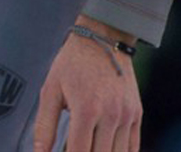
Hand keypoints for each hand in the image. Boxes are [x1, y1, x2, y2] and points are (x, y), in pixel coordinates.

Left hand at [33, 15, 141, 151]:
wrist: (101, 39)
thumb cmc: (72, 63)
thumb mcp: (51, 90)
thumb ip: (44, 126)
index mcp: (86, 109)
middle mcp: (110, 115)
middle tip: (73, 145)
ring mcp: (126, 116)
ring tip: (86, 144)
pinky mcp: (136, 114)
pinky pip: (132, 148)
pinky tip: (103, 147)